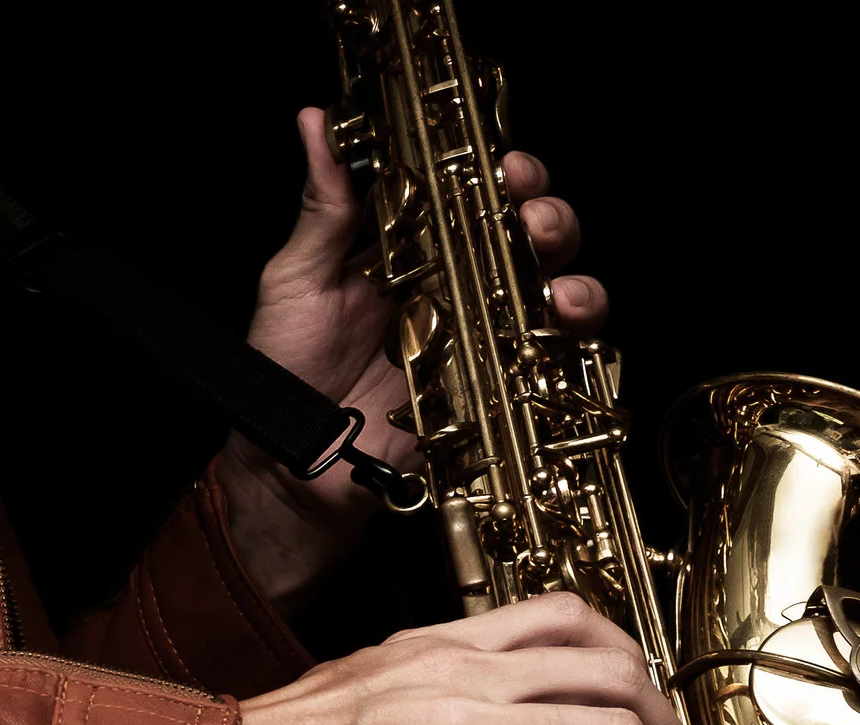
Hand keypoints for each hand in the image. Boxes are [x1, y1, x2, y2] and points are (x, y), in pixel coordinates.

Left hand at [219, 108, 610, 613]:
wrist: (294, 465)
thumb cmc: (287, 373)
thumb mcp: (296, 280)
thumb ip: (323, 208)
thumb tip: (317, 123)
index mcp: (413, 247)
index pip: (471, 192)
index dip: (499, 170)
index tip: (502, 162)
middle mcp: (455, 285)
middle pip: (526, 235)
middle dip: (546, 217)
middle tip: (532, 219)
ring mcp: (479, 338)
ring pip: (552, 292)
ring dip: (572, 279)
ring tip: (556, 287)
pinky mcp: (493, 390)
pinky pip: (549, 362)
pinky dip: (567, 345)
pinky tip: (557, 335)